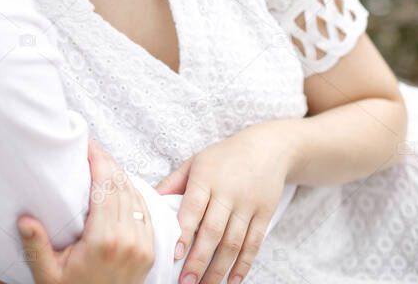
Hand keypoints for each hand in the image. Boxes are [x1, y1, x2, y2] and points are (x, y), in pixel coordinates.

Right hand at [14, 139, 154, 283]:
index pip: (105, 186)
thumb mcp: (48, 275)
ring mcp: (143, 244)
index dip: (98, 159)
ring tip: (103, 163)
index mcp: (104, 240)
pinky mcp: (149, 251)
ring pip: (135, 194)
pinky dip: (133, 193)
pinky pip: (145, 211)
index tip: (86, 144)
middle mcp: (128, 239)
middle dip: (107, 162)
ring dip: (120, 175)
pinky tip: (120, 186)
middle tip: (91, 149)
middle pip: (121, 185)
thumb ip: (37, 246)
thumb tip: (25, 218)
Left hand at [155, 120, 295, 283]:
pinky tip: (233, 281)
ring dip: (219, 269)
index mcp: (206, 177)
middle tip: (186, 283)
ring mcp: (248, 204)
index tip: (174, 255)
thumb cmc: (224, 157)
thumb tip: (150, 203)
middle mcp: (228, 192)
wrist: (267, 147)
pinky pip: (254, 244)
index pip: (193, 207)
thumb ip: (173, 183)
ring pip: (233, 242)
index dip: (185, 232)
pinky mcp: (264, 214)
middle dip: (199, 260)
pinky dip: (244, 265)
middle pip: (213, 231)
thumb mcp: (196, 162)